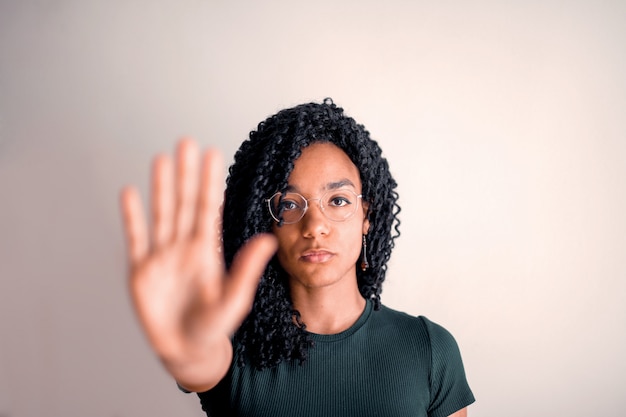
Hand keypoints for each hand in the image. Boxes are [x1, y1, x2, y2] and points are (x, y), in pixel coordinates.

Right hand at [119, 139, 276, 388]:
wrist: (188, 350)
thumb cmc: (215, 326)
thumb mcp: (235, 298)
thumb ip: (247, 268)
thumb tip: (268, 239)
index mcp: (207, 250)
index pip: (208, 208)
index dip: (210, 181)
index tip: (213, 153)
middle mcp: (184, 247)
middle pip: (184, 203)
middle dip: (186, 173)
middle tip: (186, 141)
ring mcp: (161, 256)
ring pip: (161, 214)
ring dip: (161, 187)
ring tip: (161, 158)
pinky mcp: (140, 271)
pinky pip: (135, 239)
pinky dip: (132, 218)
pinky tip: (130, 193)